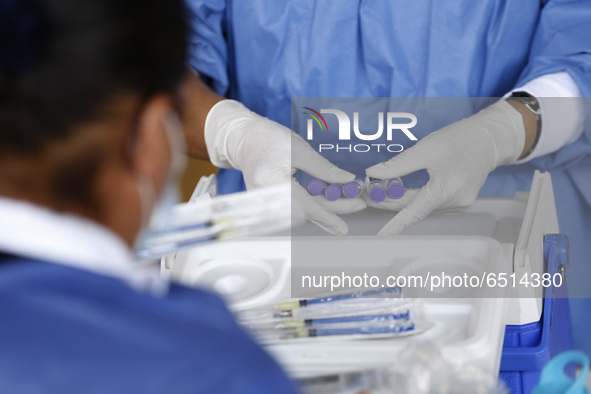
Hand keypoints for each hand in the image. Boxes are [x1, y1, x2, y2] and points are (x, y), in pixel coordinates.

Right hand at [205, 99, 365, 234]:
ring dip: (327, 209)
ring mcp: (266, 203)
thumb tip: (347, 182)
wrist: (245, 140)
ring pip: (303, 214)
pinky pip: (296, 210)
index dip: (326, 216)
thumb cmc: (269, 139)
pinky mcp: (270, 204)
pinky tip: (331, 201)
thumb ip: (323, 169)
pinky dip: (315, 207)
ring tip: (349, 200)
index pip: (304, 206)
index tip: (343, 227)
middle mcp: (267, 198)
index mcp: (272, 181)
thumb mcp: (299, 149)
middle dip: (334, 210)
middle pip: (306, 213)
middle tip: (358, 204)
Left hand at [365, 100, 525, 234]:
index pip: (415, 212)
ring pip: (421, 206)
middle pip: (415, 208)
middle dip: (390, 202)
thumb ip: (398, 165)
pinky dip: (416, 199)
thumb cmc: (459, 140)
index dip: (396, 225)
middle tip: (369, 193)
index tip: (381, 236)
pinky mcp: (459, 203)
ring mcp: (458, 205)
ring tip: (381, 189)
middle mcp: (455, 202)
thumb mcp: (425, 149)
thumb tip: (374, 173)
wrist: (487, 139)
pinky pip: (431, 204)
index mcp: (447, 189)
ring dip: (401, 200)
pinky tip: (402, 190)